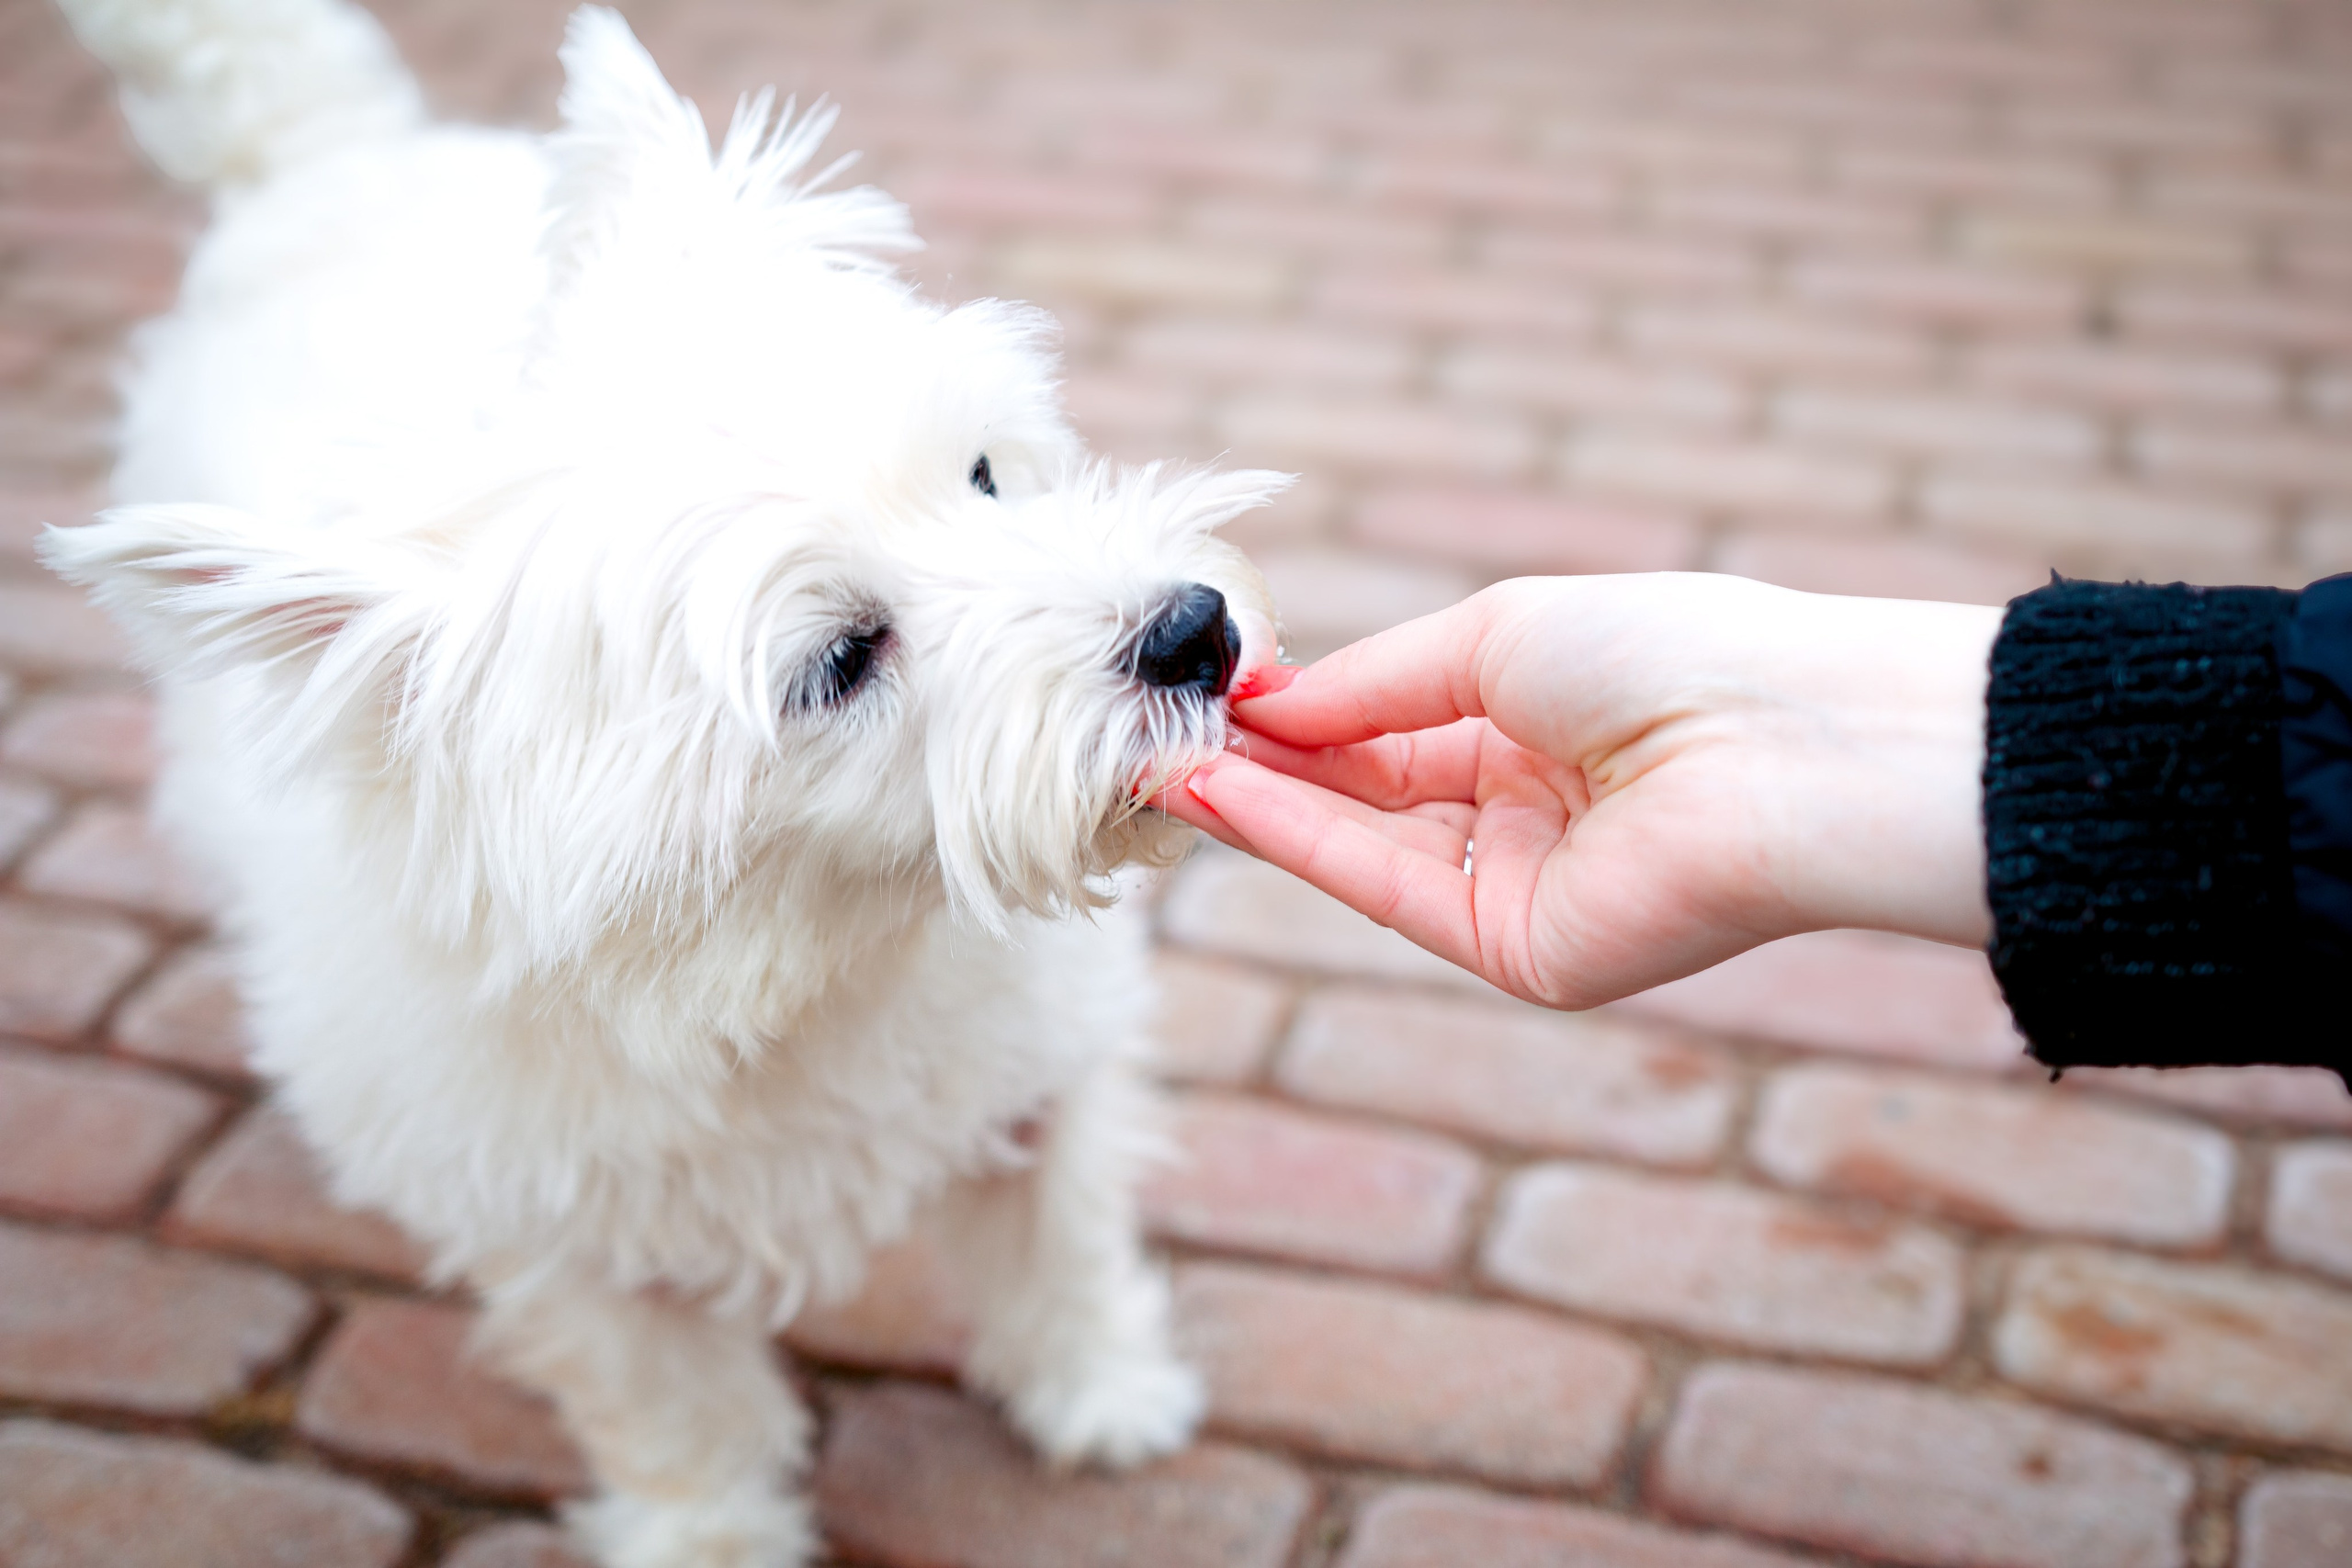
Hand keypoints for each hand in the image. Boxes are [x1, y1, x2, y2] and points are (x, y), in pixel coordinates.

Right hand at [1162, 573, 2001, 1009]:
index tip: (1204, 694)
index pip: (1389, 729)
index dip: (1296, 715)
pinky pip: (1385, 891)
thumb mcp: (1493, 635)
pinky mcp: (1518, 955)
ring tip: (1157, 762)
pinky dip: (1298, 843)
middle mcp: (1524, 813)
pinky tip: (1219, 795)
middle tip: (1149, 735)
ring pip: (1358, 848)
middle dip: (1259, 765)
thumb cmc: (1664, 654)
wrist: (1778, 744)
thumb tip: (1265, 704)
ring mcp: (1518, 889)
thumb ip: (1370, 685)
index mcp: (1538, 727)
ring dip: (1257, 807)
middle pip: (1361, 795)